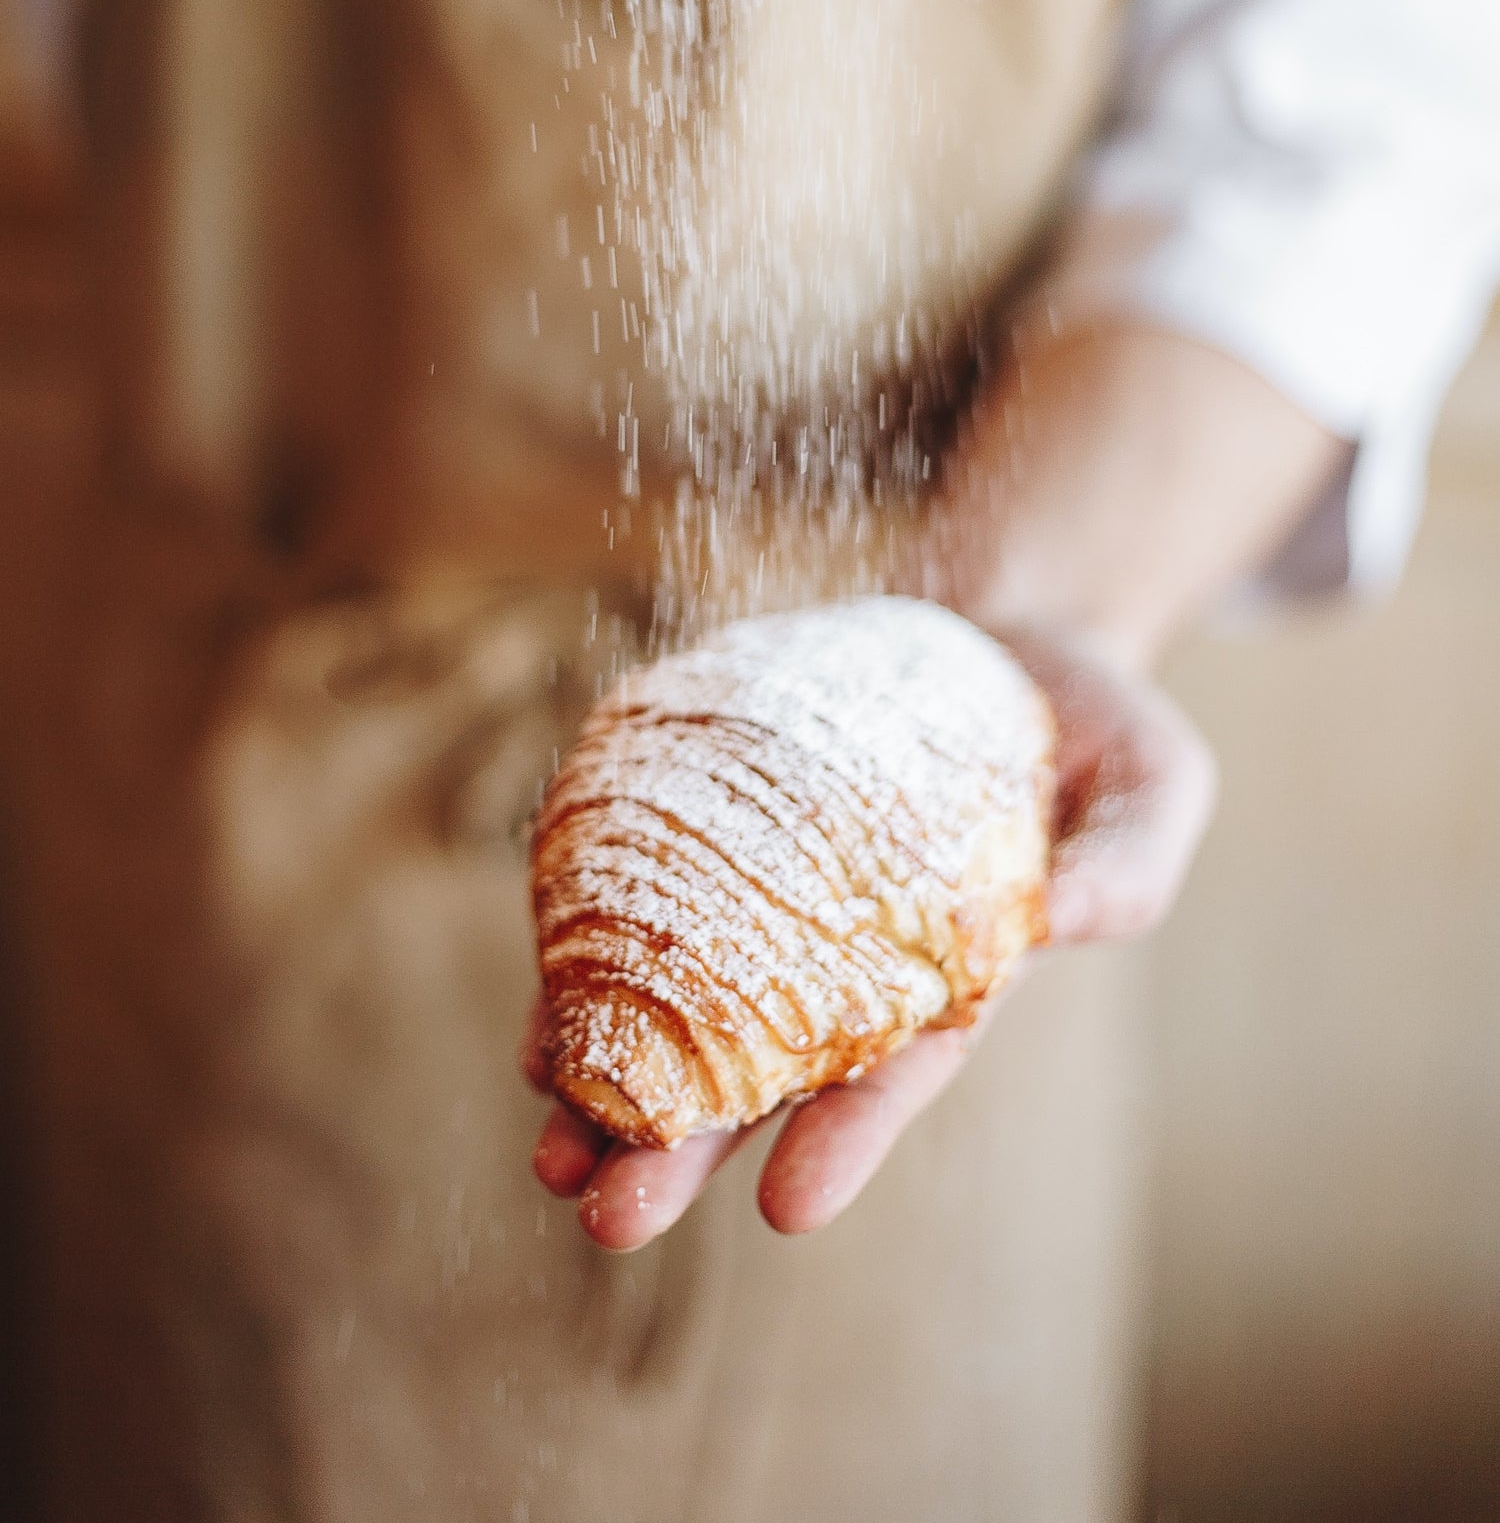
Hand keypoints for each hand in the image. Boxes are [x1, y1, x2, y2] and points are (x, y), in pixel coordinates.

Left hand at [525, 622, 1215, 1250]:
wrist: (1007, 633)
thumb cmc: (1094, 720)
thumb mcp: (1156, 779)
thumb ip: (1131, 857)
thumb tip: (1075, 915)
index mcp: (957, 971)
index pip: (895, 1069)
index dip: (846, 1135)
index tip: (788, 1205)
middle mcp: (855, 962)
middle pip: (763, 1072)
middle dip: (686, 1150)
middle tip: (609, 1215)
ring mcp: (784, 905)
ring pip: (687, 1017)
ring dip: (617, 1089)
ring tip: (551, 1154)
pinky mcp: (730, 839)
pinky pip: (651, 915)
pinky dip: (595, 974)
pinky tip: (541, 1038)